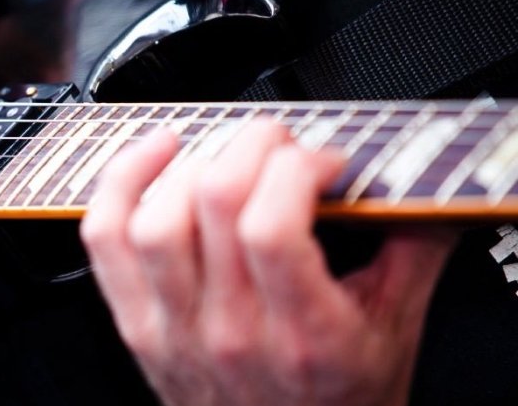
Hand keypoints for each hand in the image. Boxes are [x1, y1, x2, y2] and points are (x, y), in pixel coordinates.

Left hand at [80, 119, 456, 405]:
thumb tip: (420, 184)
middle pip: (214, 204)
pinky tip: (154, 156)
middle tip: (280, 144)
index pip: (272, 226)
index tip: (324, 163)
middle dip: (252, 146)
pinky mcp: (135, 323)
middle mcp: (229, 331)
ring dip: (191, 164)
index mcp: (302, 336)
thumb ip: (412, 252)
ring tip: (226, 153)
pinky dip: (120, 184)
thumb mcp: (394, 332)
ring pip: (155, 219)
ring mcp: (172, 328)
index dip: (298, 168)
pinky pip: (105, 239)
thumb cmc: (336, 404)